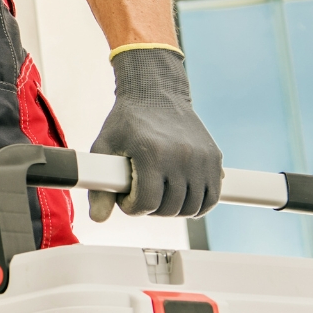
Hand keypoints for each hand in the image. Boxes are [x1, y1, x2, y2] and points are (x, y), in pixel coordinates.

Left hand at [88, 46, 223, 219]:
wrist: (155, 93)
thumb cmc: (126, 121)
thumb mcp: (104, 147)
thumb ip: (98, 185)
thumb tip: (97, 218)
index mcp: (152, 154)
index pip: (147, 203)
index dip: (132, 207)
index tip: (126, 198)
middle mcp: (181, 157)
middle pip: (170, 208)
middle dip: (151, 208)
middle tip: (140, 194)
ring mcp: (201, 159)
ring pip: (192, 208)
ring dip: (173, 209)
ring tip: (158, 195)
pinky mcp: (215, 159)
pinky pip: (212, 198)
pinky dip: (198, 205)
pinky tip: (180, 198)